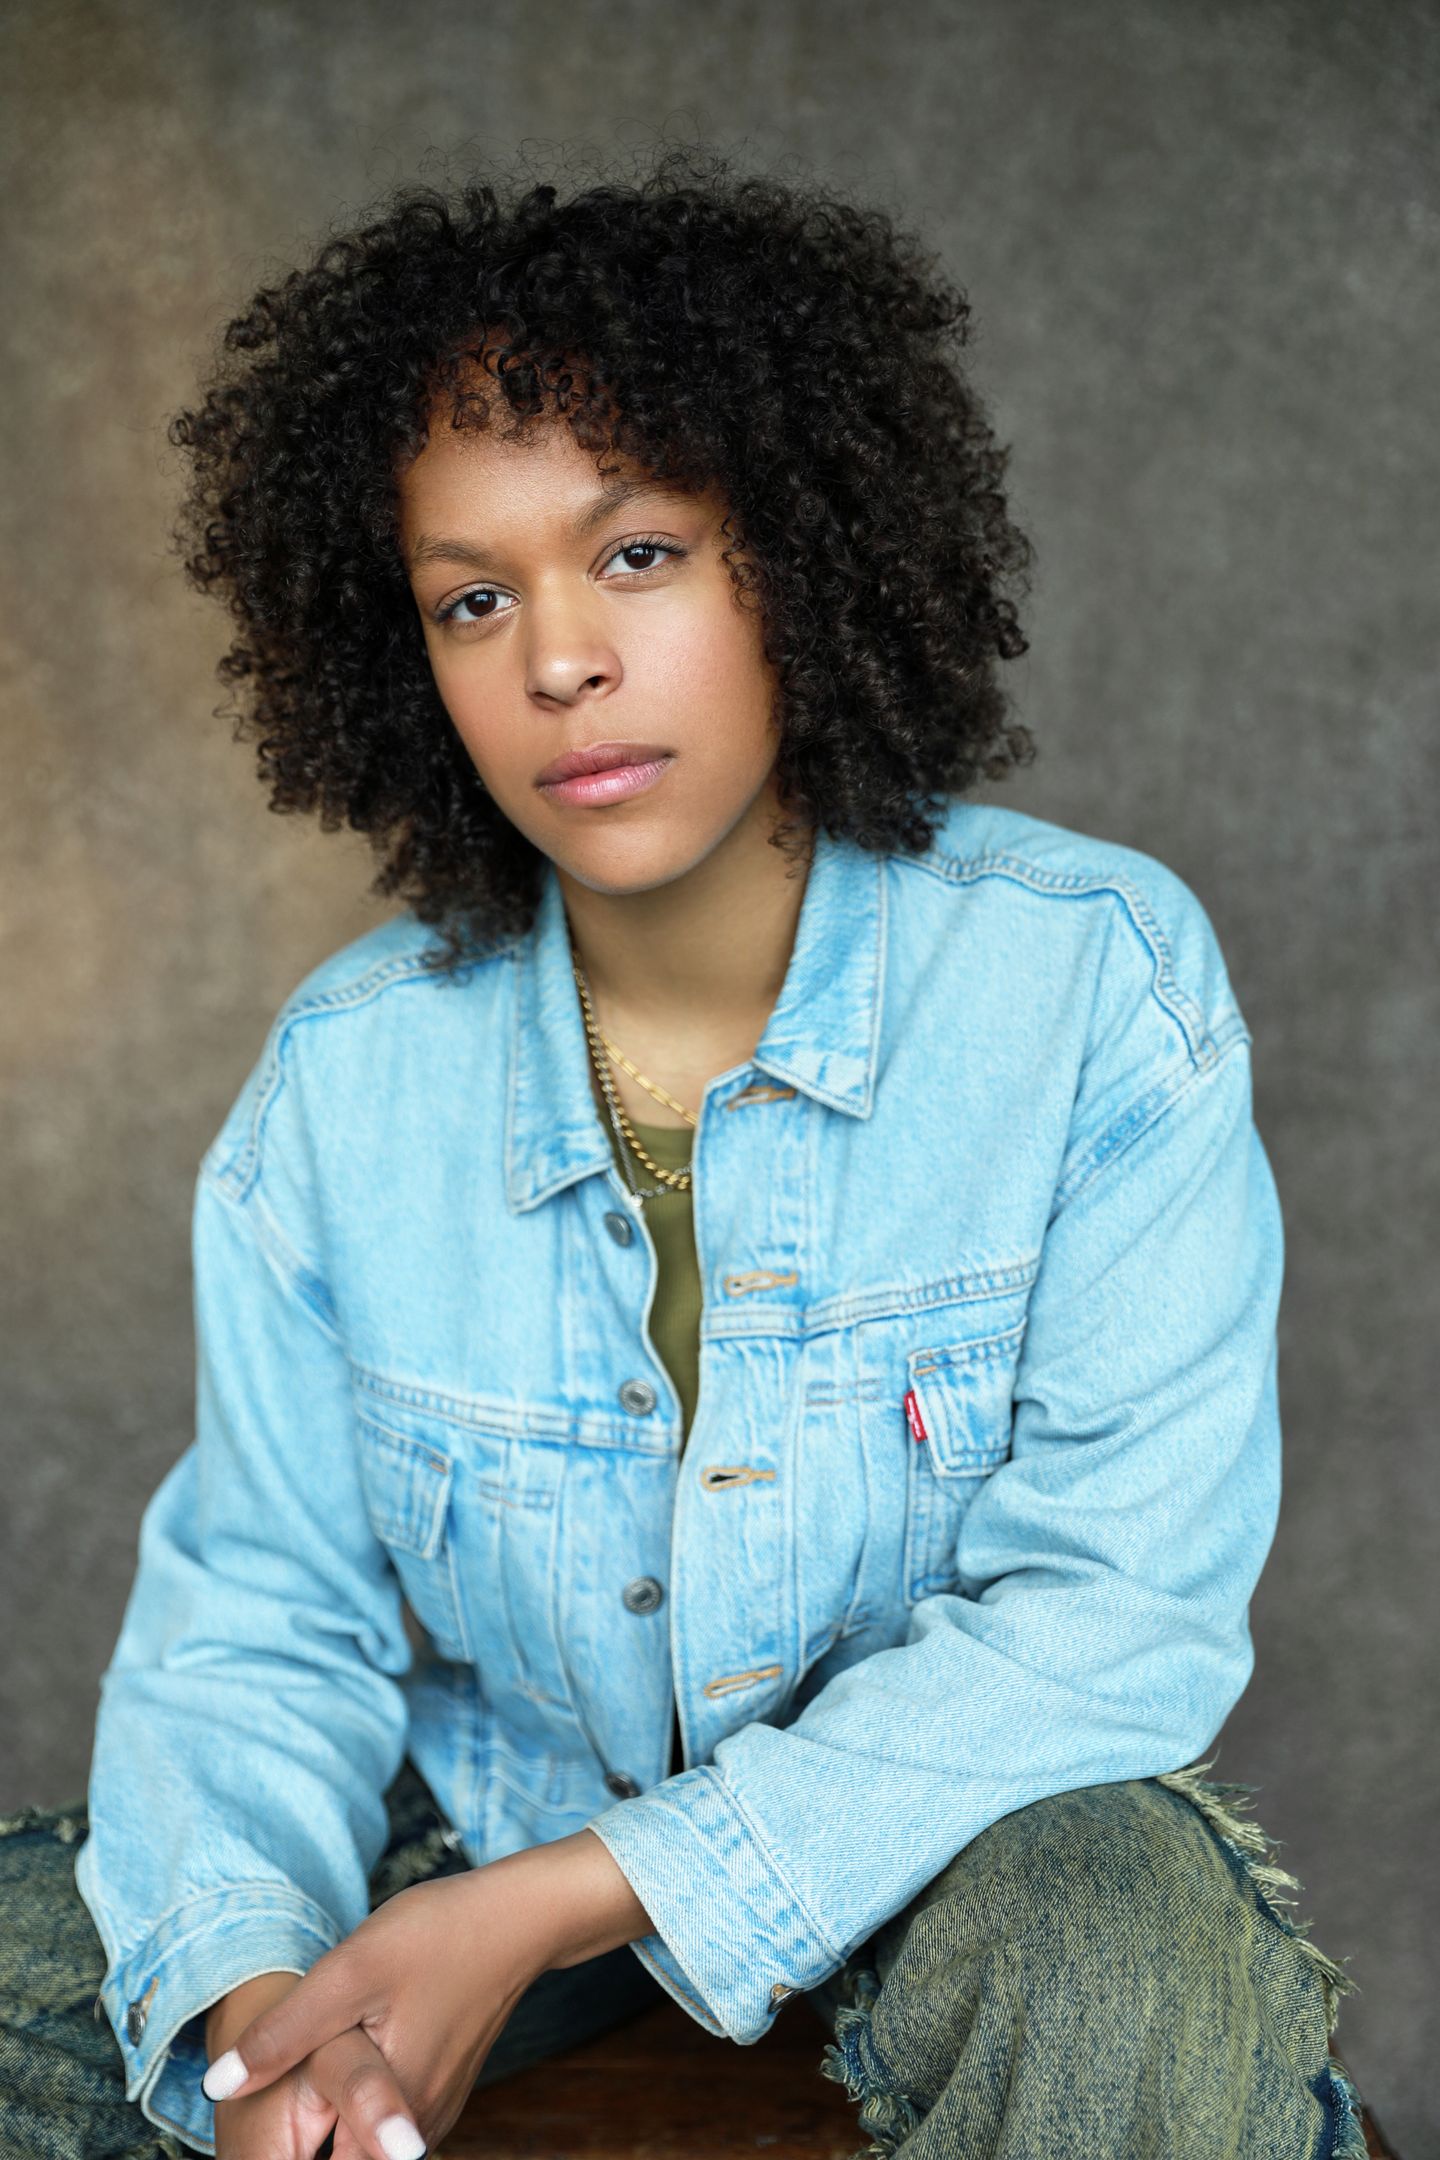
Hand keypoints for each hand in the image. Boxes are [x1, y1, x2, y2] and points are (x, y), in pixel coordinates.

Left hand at [201, 1828, 652, 2159]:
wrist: (521, 1917)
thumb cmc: (439, 1936)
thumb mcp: (349, 1972)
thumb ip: (283, 2035)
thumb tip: (216, 2086)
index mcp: (390, 2116)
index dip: (286, 2152)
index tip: (270, 2133)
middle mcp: (416, 2133)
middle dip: (307, 2139)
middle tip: (279, 2097)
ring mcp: (432, 2113)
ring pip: (366, 2148)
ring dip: (331, 2130)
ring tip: (302, 2090)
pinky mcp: (440, 2092)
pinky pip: (388, 2127)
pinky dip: (357, 2114)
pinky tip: (340, 2068)